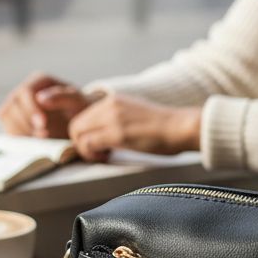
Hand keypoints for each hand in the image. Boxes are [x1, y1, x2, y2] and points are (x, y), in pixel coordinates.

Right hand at [0, 72, 87, 137]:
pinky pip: (6, 127)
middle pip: (12, 105)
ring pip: (5, 116)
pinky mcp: (13, 119)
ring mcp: (16, 104)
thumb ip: (62, 97)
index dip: (31, 109)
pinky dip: (18, 137)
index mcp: (39, 80)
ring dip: (21, 131)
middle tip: (44, 135)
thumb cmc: (80, 109)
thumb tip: (41, 98)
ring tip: (41, 138)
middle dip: (26, 123)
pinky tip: (34, 141)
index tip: (43, 124)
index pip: (25, 92)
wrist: (78, 122)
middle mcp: (24, 90)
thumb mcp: (77, 102)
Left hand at [68, 92, 202, 162]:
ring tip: (103, 156)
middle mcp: (109, 105)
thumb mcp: (135, 112)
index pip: (83, 117)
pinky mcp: (116, 133)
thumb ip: (118, 117)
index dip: (86, 134)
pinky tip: (107, 157)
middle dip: (81, 142)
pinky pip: (87, 144)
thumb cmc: (165, 126)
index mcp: (113, 100)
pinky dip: (91, 155)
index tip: (99, 144)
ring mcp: (112, 118)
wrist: (181, 126)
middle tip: (98, 153)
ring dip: (85, 150)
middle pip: (76, 125)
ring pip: (77, 134)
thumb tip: (105, 133)